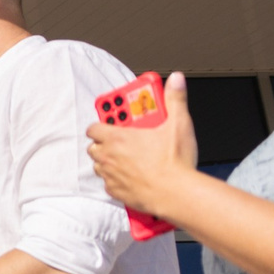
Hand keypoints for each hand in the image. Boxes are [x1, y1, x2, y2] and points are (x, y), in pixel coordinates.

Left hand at [86, 70, 198, 217]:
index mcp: (117, 138)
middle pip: (95, 145)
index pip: (94, 126)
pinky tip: (133, 175)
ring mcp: (110, 175)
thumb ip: (175, 99)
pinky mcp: (115, 191)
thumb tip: (175, 80)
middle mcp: (108, 156)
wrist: (175, 193)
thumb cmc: (174, 162)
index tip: (115, 120)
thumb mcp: (178, 123)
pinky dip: (116, 178)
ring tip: (131, 156)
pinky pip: (108, 183)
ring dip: (110, 160)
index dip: (103, 122)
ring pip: (99, 164)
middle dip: (107, 141)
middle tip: (127, 137)